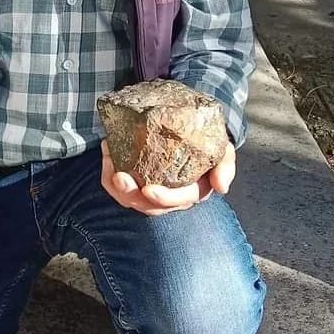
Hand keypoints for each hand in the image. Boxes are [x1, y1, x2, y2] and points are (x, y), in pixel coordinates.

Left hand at [100, 139, 235, 215]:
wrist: (193, 129)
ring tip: (109, 164)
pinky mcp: (134, 178)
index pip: (178, 200)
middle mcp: (168, 196)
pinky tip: (107, 148)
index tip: (149, 190)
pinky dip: (107, 170)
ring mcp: (149, 189)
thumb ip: (225, 165)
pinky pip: (116, 183)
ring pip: (128, 197)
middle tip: (121, 178)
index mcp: (190, 192)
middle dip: (131, 195)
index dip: (163, 199)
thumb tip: (221, 187)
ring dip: (115, 185)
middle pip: (147, 205)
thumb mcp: (223, 151)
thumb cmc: (209, 143)